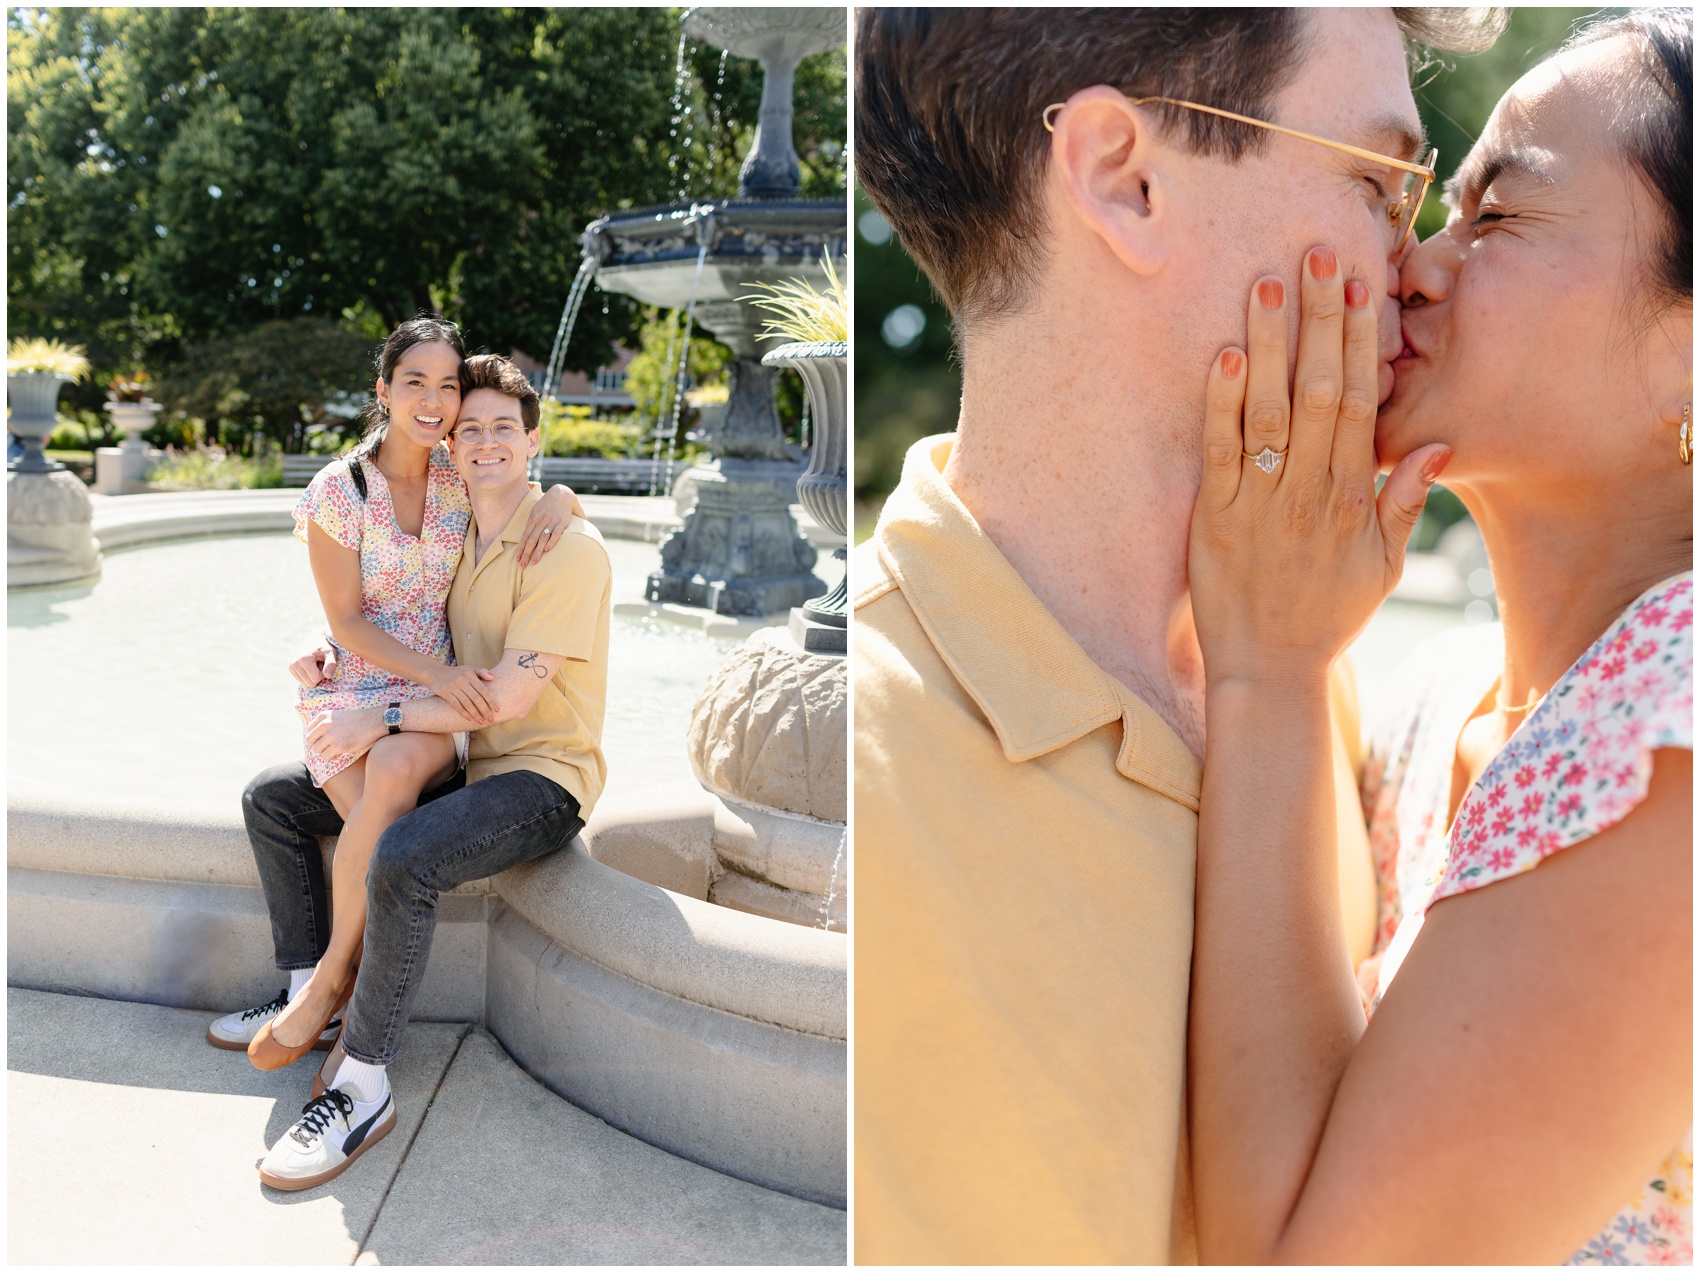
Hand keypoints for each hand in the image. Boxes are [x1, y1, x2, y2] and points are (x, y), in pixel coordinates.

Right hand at [288, 641, 337, 688]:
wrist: (316, 639)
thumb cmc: (325, 646)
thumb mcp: (331, 653)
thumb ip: (331, 664)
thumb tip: (328, 676)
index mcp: (303, 660)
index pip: (315, 679)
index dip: (323, 675)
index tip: (325, 665)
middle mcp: (294, 664)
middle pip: (310, 684)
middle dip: (318, 676)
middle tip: (320, 665)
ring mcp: (291, 667)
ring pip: (306, 684)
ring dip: (313, 676)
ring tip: (316, 665)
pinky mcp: (291, 669)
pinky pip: (303, 681)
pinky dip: (309, 676)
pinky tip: (311, 666)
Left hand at [305, 708, 382, 764]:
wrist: (373, 722)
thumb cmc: (357, 720)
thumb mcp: (337, 715)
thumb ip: (325, 722)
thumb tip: (315, 737)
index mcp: (323, 716)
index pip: (309, 730)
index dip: (316, 737)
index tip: (325, 739)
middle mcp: (324, 724)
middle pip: (311, 741)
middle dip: (319, 745)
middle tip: (330, 746)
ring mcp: (331, 735)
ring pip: (317, 750)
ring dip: (325, 752)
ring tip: (336, 749)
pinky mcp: (337, 746)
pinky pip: (325, 757)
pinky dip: (332, 757)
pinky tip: (340, 753)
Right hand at [425, 663, 497, 724]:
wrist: (434, 672)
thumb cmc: (456, 672)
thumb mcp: (469, 669)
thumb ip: (481, 672)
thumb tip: (493, 677)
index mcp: (470, 674)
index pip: (484, 690)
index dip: (491, 701)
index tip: (497, 710)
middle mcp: (462, 680)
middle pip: (477, 698)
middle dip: (485, 710)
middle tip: (491, 719)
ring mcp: (453, 686)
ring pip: (467, 703)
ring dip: (475, 714)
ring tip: (481, 721)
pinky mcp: (445, 692)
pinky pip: (455, 704)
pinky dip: (463, 712)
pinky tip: (469, 719)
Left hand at [518, 484, 585, 565]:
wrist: (562, 493)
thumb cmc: (548, 504)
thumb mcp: (536, 510)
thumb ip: (533, 523)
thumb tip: (526, 536)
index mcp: (533, 518)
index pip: (524, 536)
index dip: (521, 548)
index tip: (517, 559)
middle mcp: (540, 521)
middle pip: (531, 540)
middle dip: (526, 554)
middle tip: (523, 565)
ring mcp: (551, 521)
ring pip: (542, 538)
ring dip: (537, 551)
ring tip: (534, 562)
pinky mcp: (561, 522)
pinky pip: (556, 533)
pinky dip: (551, 541)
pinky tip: (547, 550)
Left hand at [1188, 246, 1450, 686]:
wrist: (1269, 670)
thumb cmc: (1325, 615)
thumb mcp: (1382, 567)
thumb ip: (1405, 503)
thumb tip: (1435, 443)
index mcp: (1351, 495)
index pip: (1359, 400)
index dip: (1360, 339)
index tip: (1361, 283)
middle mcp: (1308, 489)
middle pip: (1318, 388)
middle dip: (1319, 319)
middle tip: (1315, 253)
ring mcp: (1259, 500)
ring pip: (1269, 409)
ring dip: (1269, 343)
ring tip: (1266, 283)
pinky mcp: (1214, 516)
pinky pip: (1220, 450)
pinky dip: (1221, 402)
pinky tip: (1223, 356)